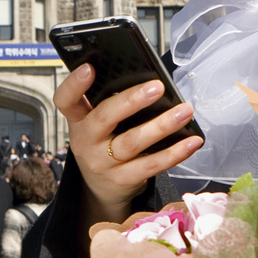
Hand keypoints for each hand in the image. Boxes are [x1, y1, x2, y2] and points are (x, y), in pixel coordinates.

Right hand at [54, 65, 204, 228]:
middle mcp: (86, 141)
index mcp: (78, 120)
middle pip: (104, 117)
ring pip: (132, 142)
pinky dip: (174, 153)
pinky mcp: (122, 180)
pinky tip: (192, 141)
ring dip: (161, 126)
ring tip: (184, 111)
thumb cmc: (105, 145)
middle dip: (132, 100)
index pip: (66, 100)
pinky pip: (150, 165)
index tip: (90, 67)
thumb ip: (112, 105)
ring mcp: (102, 163)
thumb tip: (149, 83)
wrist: (101, 189)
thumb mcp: (98, 125)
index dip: (74, 84)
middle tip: (158, 87)